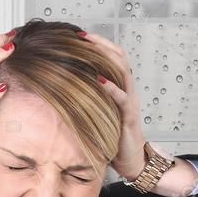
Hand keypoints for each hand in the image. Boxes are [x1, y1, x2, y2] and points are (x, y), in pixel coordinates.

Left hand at [79, 31, 146, 180]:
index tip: (80, 35)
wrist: (132, 161)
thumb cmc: (114, 139)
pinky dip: (112, 88)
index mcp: (122, 88)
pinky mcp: (129, 117)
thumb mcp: (100, 114)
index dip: (100, 44)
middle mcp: (128, 91)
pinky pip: (123, 99)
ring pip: (124, 72)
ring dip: (106, 58)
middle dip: (101, 44)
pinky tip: (100, 81)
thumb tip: (65, 89)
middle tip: (82, 36)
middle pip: (120, 57)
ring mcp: (130, 103)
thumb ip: (90, 100)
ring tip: (90, 50)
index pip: (114, 57)